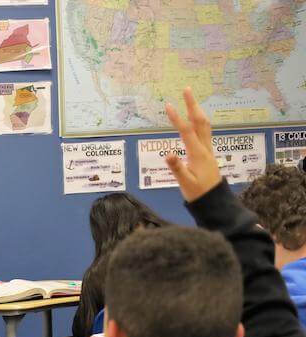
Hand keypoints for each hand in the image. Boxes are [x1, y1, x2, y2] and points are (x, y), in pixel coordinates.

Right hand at [164, 87, 220, 201]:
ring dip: (197, 110)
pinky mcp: (207, 152)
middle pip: (200, 122)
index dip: (177, 118)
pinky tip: (195, 117)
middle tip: (187, 89)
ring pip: (204, 125)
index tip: (168, 105)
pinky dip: (199, 120)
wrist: (215, 201)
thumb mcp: (186, 183)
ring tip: (190, 98)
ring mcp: (208, 149)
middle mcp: (205, 148)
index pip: (186, 132)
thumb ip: (177, 168)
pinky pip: (204, 131)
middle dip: (193, 105)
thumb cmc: (199, 194)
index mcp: (198, 154)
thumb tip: (168, 155)